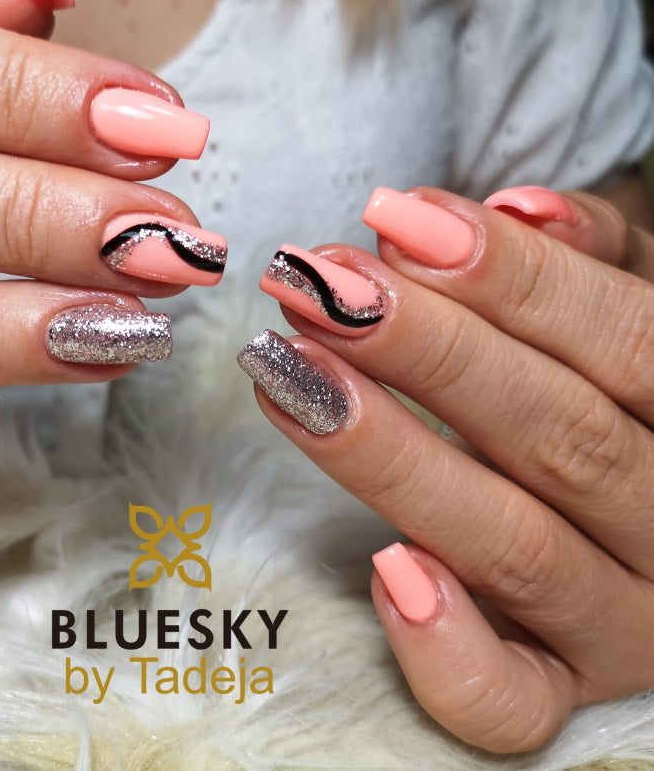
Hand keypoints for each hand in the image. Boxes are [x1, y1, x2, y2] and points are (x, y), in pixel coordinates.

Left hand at [239, 184, 653, 752]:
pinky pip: (506, 702)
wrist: (630, 500)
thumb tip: (515, 208)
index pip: (627, 342)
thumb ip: (588, 255)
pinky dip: (447, 649)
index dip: (515, 279)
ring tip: (289, 371)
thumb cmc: (605, 380)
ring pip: (513, 546)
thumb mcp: (622, 301)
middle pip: (560, 439)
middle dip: (429, 353)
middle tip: (318, 288)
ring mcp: (624, 626)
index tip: (394, 222)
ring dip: (391, 454)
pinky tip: (384, 568)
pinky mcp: (559, 689)